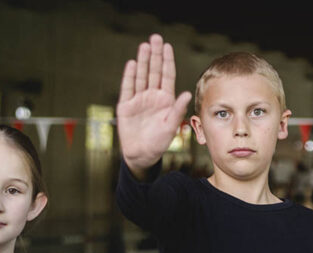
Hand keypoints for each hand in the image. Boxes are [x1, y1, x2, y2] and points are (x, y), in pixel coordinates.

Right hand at [117, 34, 191, 178]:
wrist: (141, 154)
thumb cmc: (159, 142)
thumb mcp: (171, 126)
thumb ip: (177, 110)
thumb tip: (186, 94)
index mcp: (166, 99)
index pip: (167, 75)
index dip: (167, 61)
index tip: (168, 46)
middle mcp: (152, 96)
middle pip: (153, 71)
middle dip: (155, 55)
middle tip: (155, 38)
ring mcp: (139, 99)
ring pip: (141, 76)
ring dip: (142, 61)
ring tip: (144, 46)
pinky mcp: (126, 106)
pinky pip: (128, 88)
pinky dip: (129, 76)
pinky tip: (132, 64)